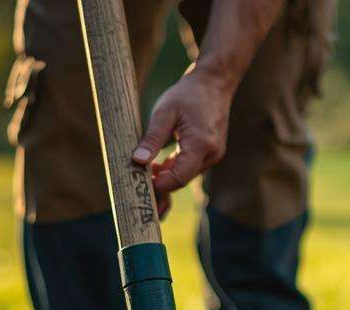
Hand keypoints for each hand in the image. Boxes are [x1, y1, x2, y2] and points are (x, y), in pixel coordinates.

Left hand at [132, 70, 232, 217]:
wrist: (214, 83)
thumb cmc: (188, 94)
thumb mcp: (164, 112)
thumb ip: (152, 138)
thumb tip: (137, 161)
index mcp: (201, 145)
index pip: (178, 178)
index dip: (158, 185)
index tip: (137, 183)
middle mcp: (211, 155)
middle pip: (182, 180)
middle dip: (160, 185)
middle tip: (135, 186)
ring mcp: (213, 155)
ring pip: (185, 175)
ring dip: (165, 177)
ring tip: (143, 172)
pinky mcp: (210, 153)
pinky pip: (190, 168)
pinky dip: (174, 169)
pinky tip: (157, 166)